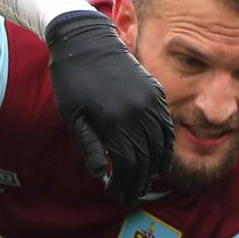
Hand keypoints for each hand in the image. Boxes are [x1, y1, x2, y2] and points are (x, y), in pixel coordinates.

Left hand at [44, 9, 173, 206]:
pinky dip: (165, 144)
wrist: (85, 40)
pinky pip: (166, 125)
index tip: (117, 195)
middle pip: (146, 158)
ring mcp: (149, 100)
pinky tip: (158, 157)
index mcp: (113, 121)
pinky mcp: (155, 91)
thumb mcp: (73, 117)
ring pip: (161, 143)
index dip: (124, 184)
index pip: (127, 164)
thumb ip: (91, 147)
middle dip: (139, 181)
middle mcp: (137, 112)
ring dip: (155, 166)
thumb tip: (103, 176)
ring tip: (144, 181)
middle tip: (131, 196)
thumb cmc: (72, 81)